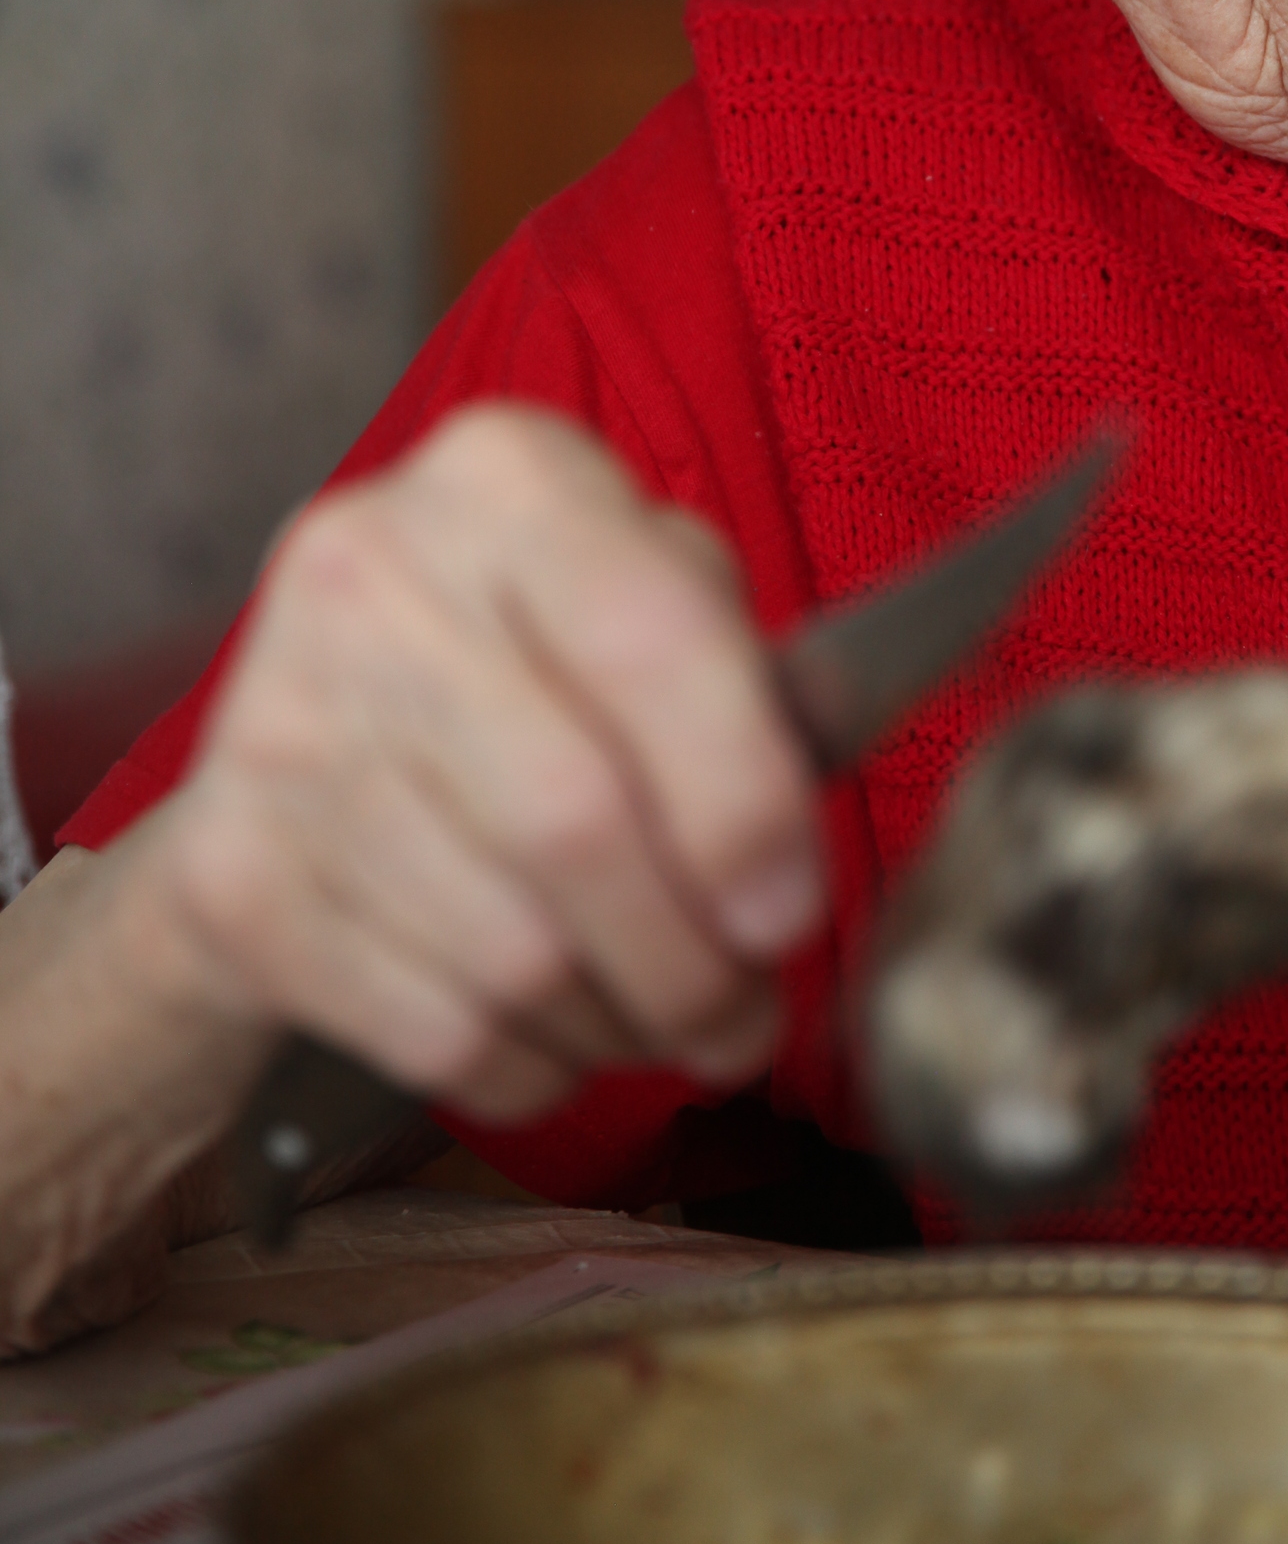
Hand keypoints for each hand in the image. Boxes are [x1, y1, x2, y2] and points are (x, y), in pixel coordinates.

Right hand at [145, 407, 822, 1121]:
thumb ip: (745, 674)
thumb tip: (800, 815)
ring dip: (618, 1024)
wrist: (303, 733)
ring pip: (509, 952)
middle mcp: (372, 573)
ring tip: (662, 1018)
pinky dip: (526, 1065)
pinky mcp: (232, 876)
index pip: (650, 640)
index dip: (742, 799)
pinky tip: (556, 1032)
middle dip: (692, 959)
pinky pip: (430, 1028)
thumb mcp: (646, 598)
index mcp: (505, 478)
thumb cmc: (531, 663)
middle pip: (573, 821)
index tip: (791, 909)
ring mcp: (280, 724)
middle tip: (748, 1013)